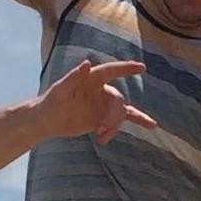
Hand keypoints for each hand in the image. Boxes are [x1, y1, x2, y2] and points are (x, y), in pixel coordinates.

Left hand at [35, 57, 155, 143]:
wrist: (48, 120)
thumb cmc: (51, 101)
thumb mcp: (60, 89)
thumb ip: (74, 76)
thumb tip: (87, 63)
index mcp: (91, 79)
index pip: (112, 71)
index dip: (126, 68)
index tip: (142, 68)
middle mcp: (100, 90)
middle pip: (117, 101)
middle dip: (113, 116)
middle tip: (102, 129)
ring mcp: (103, 104)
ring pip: (121, 113)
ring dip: (115, 126)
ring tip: (103, 137)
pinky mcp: (104, 117)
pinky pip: (124, 119)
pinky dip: (138, 121)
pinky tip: (152, 125)